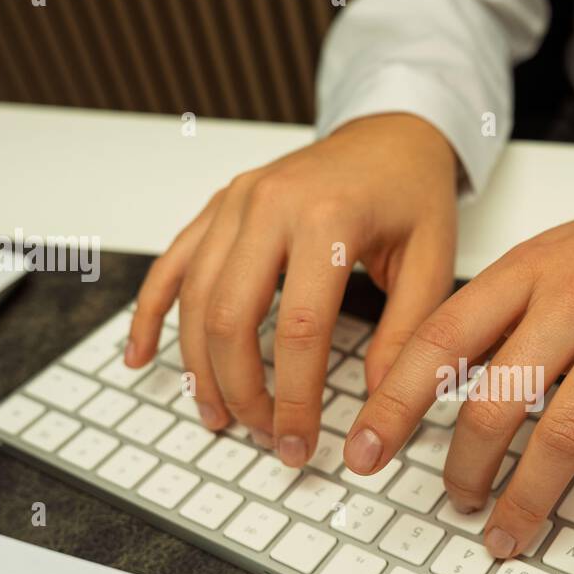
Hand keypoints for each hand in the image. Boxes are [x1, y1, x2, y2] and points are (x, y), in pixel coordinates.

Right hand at [125, 113, 457, 464]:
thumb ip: (406, 334)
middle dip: (240, 389)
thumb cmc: (413, 194)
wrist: (392, 132)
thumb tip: (380, 403)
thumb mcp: (431, 263)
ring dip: (198, 366)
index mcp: (328, 219)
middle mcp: (270, 205)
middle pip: (230, 317)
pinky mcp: (219, 206)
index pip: (299, 330)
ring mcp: (236, 202)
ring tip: (217, 415)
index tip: (300, 441)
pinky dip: (151, 313)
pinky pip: (172, 264)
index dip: (294, 397)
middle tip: (264, 434)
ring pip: (194, 298)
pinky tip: (141, 356)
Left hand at [342, 160, 573, 569]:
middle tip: (457, 502)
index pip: (442, 340)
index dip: (395, 403)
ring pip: (568, 434)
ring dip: (529, 501)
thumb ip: (489, 312)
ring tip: (507, 535)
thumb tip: (413, 382)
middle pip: (499, 401)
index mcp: (529, 269)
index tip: (365, 452)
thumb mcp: (545, 254)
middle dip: (465, 469)